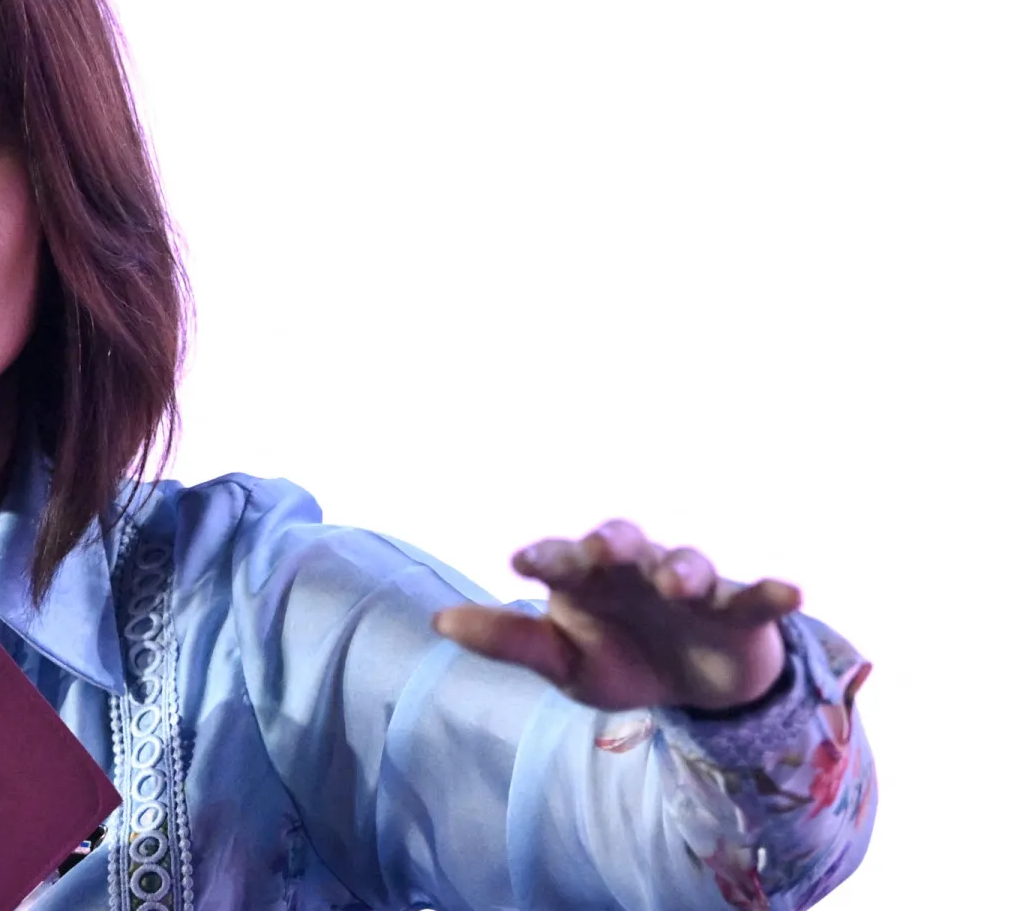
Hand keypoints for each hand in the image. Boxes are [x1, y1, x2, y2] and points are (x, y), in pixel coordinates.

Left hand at [432, 519, 801, 712]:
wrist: (694, 688)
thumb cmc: (617, 658)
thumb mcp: (564, 664)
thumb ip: (510, 642)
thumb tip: (440, 621)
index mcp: (588, 580)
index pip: (562, 560)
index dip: (546, 557)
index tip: (521, 561)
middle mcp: (637, 570)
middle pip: (625, 542)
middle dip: (615, 541)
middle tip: (602, 547)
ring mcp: (692, 587)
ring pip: (689, 564)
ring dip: (685, 567)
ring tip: (680, 580)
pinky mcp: (740, 611)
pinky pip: (756, 596)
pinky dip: (771, 592)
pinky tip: (789, 591)